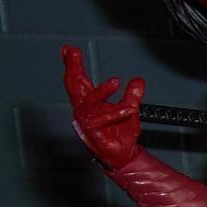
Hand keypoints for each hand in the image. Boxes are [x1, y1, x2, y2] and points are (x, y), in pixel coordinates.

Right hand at [61, 45, 141, 168]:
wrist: (124, 156)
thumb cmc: (120, 134)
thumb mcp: (130, 109)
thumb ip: (132, 95)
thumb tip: (138, 80)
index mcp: (91, 103)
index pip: (80, 81)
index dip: (73, 66)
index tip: (69, 50)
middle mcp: (85, 110)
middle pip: (74, 87)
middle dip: (73, 69)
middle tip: (73, 54)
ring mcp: (87, 122)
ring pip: (88, 103)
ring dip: (101, 91)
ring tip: (115, 81)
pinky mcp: (94, 133)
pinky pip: (101, 121)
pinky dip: (115, 113)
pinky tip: (129, 109)